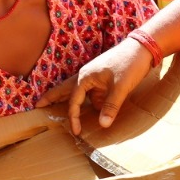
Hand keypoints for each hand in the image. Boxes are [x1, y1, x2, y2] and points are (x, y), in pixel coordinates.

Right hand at [35, 38, 152, 133]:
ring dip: (66, 99)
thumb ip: (111, 106)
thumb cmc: (129, 64)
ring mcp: (93, 76)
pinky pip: (89, 92)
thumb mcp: (121, 87)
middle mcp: (85, 76)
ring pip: (75, 90)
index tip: (76, 131)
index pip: (74, 100)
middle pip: (64, 89)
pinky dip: (85, 100)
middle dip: (51, 98)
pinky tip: (87, 108)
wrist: (141, 48)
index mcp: (86, 77)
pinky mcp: (102, 79)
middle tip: (38, 106)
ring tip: (54, 107)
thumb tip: (103, 125)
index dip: (73, 117)